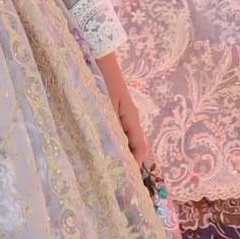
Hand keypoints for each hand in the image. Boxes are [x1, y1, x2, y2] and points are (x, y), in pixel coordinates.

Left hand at [96, 52, 152, 170]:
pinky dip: (111, 143)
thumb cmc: (102, 80)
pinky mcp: (113, 113)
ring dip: (119, 154)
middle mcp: (130, 119)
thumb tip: (113, 150)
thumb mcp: (105, 104)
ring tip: (107, 169)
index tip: (125, 179)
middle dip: (127, 163)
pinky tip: (99, 149)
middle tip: (115, 180)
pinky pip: (116, 133)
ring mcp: (122, 116)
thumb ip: (109, 125)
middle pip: (134, 147)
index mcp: (131, 118)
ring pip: (125, 141)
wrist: (99, 59)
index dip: (135, 165)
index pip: (140, 148)